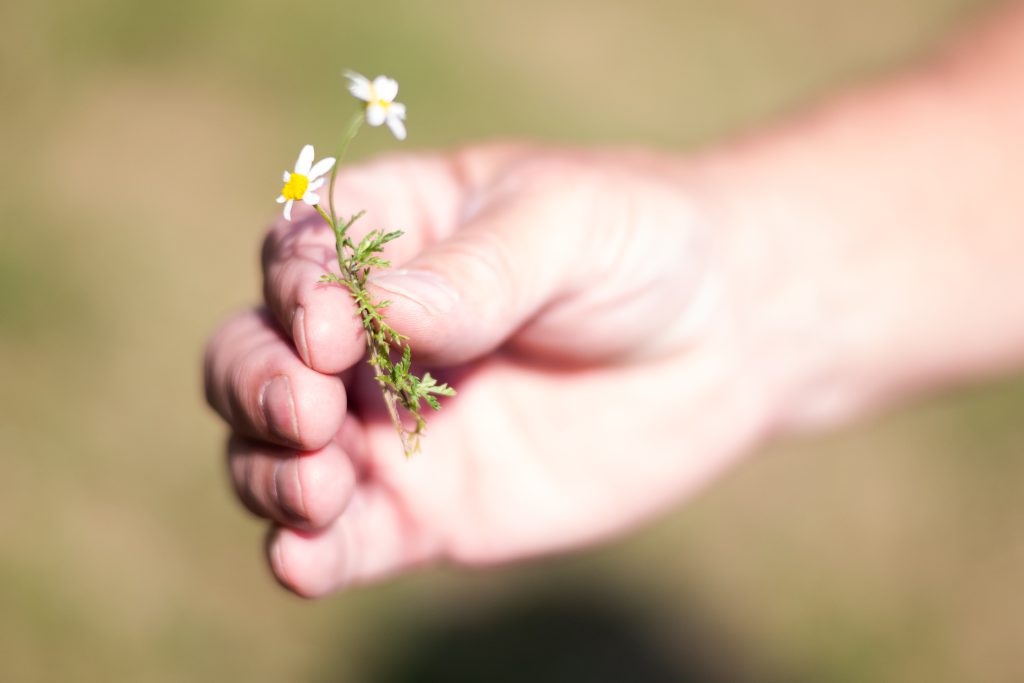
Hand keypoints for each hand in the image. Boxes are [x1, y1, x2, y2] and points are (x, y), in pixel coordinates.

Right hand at [204, 144, 782, 596]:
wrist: (720, 336)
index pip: (295, 257)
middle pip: (254, 357)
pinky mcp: (426, 507)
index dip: (294, 289)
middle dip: (260, 383)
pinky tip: (301, 561)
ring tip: (320, 486)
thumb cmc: (637, 246)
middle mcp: (365, 335)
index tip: (332, 322)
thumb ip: (476, 272)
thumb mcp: (565, 227)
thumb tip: (372, 313)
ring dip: (270, 472)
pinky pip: (347, 538)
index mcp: (385, 236)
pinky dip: (308, 554)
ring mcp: (389, 425)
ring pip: (276, 454)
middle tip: (313, 408)